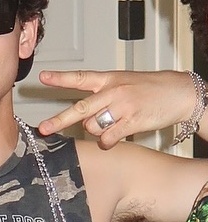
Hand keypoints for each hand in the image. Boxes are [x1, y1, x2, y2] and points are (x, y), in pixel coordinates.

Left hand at [37, 69, 196, 146]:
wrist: (178, 92)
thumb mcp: (124, 83)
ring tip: (111, 126)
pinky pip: (108, 138)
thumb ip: (103, 96)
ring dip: (96, 132)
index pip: (80, 78)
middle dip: (59, 120)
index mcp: (109, 79)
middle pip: (80, 108)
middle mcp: (112, 91)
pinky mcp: (131, 122)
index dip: (60, 78)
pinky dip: (106, 143)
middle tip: (44, 128)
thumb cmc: (151, 89)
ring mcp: (122, 107)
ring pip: (94, 127)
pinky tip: (113, 138)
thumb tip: (84, 116)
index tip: (43, 78)